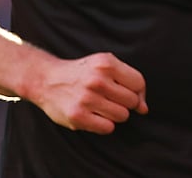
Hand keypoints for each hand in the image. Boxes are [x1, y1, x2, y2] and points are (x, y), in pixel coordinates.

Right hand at [30, 52, 147, 133]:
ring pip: (122, 116)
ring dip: (115, 114)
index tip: (127, 93)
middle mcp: (97, 80)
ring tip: (101, 106)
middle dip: (125, 103)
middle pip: (132, 101)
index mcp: (106, 63)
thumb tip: (144, 109)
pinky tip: (94, 116)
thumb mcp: (104, 65)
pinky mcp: (78, 116)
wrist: (46, 80)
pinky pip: (108, 128)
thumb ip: (128, 81)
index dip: (138, 91)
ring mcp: (87, 99)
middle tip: (109, 99)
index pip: (139, 83)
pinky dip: (104, 125)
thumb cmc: (82, 73)